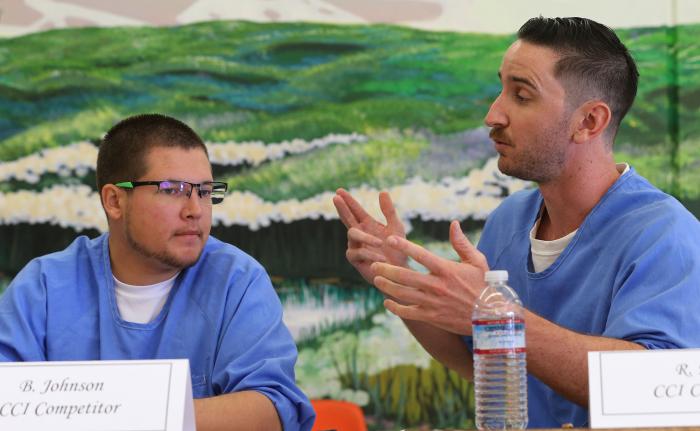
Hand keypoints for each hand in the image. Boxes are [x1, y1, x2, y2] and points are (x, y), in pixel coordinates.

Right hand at [333, 188, 406, 283]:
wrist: (400, 271)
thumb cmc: (398, 249)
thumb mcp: (396, 227)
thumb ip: (389, 211)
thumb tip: (383, 191)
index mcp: (367, 225)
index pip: (355, 210)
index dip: (348, 200)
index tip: (339, 190)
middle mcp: (359, 234)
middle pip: (347, 218)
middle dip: (342, 208)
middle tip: (335, 197)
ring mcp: (355, 246)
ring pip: (352, 235)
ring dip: (366, 238)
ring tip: (381, 244)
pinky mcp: (356, 260)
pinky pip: (358, 252)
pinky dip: (370, 253)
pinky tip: (381, 257)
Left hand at [371, 221, 488, 334]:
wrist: (492, 317)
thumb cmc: (485, 287)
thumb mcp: (477, 261)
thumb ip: (462, 243)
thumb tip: (453, 224)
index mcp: (446, 269)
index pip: (420, 254)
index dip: (403, 245)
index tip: (389, 239)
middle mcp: (437, 285)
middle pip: (405, 275)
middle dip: (386, 269)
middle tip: (374, 264)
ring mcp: (433, 302)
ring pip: (403, 293)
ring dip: (387, 286)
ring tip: (376, 279)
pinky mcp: (432, 317)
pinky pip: (408, 312)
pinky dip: (396, 307)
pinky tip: (387, 302)